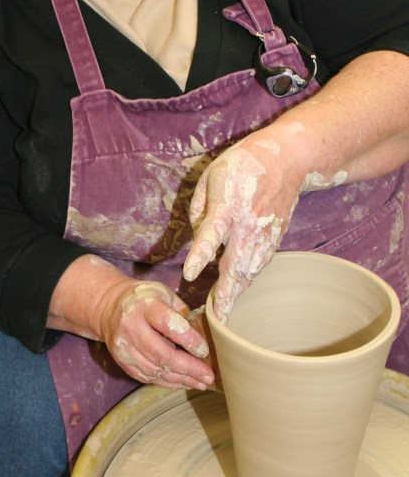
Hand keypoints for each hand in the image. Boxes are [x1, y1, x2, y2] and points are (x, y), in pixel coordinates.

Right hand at [97, 279, 216, 390]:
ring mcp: (124, 347)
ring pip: (155, 370)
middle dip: (189, 368)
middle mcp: (131, 326)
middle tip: (208, 376)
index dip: (188, 339)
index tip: (205, 351)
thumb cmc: (145, 299)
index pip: (168, 324)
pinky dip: (167, 382)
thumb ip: (182, 313)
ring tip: (200, 383)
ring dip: (181, 379)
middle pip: (162, 354)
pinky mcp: (122, 361)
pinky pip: (147, 377)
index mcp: (144, 305)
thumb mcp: (164, 294)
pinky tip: (183, 382)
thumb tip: (204, 337)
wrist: (110, 306)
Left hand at [183, 135, 303, 319]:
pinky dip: (250, 279)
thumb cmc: (242, 165)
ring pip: (251, 269)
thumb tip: (197, 235)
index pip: (211, 233)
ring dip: (239, 291)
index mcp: (227, 205)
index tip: (189, 274)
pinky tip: (241, 289)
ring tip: (226, 313)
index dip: (200, 255)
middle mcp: (248, 223)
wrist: (286, 160)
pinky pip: (261, 263)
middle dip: (227, 292)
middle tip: (217, 316)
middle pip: (236, 263)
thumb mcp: (210, 176)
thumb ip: (199, 207)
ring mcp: (264, 232)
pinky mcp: (275, 237)